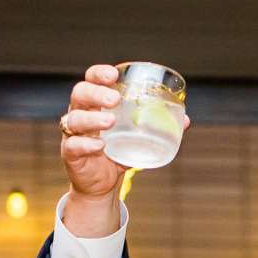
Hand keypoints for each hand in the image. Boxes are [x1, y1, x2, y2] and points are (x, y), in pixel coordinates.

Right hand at [58, 64, 188, 234]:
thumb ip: (158, 127)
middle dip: (96, 93)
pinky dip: (86, 144)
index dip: (99, 73)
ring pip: (74, 119)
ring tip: (110, 121)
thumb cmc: (119, 152)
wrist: (102, 183)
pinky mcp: (70, 154)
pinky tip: (99, 145)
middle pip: (80, 94)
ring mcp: (73, 133)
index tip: (113, 74)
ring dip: (92, 118)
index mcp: (95, 103)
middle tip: (114, 99)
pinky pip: (73, 145)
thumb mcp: (139, 137)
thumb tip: (186, 120)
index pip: (91, 80)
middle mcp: (80, 113)